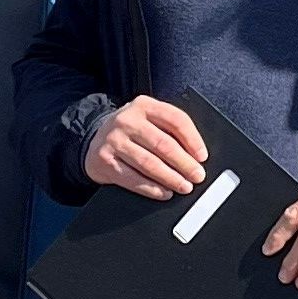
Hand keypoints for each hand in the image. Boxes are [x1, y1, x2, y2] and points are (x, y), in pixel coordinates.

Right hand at [85, 96, 208, 199]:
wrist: (95, 139)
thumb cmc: (132, 132)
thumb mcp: (148, 120)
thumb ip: (170, 130)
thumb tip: (196, 156)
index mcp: (144, 105)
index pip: (175, 119)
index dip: (193, 139)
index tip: (202, 156)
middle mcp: (127, 120)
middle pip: (162, 143)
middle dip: (184, 163)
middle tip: (197, 176)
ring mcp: (114, 140)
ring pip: (148, 163)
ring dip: (170, 178)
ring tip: (184, 186)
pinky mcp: (105, 160)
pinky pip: (132, 178)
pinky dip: (151, 188)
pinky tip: (164, 193)